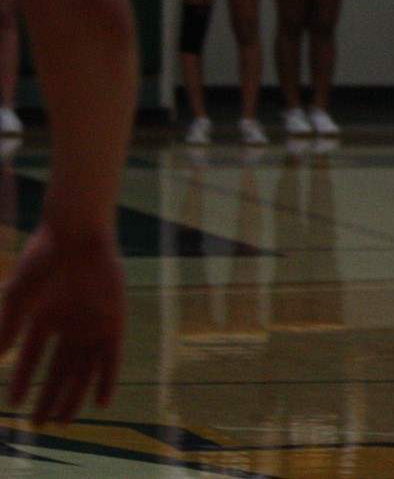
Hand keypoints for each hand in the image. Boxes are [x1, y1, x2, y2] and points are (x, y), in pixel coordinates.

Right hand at [0, 224, 125, 424]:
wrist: (77, 235)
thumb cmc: (43, 262)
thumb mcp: (18, 298)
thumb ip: (7, 328)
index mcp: (44, 316)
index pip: (32, 357)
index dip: (24, 381)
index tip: (15, 405)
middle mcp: (69, 322)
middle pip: (59, 369)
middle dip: (48, 396)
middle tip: (39, 425)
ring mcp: (93, 322)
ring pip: (84, 368)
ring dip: (74, 395)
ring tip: (63, 422)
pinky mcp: (115, 319)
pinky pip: (112, 356)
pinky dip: (107, 379)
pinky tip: (100, 403)